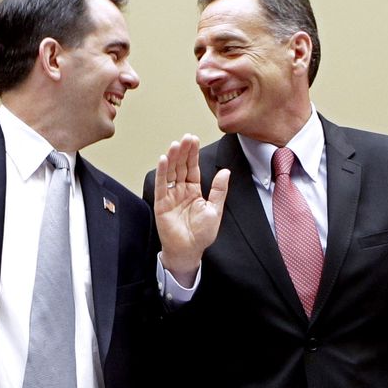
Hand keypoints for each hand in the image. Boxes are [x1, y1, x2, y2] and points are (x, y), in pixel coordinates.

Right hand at [154, 135, 229, 285]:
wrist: (189, 250)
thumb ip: (219, 190)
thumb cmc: (201, 234)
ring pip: (171, 172)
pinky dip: (162, 172)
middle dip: (184, 152)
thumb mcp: (215, 210)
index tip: (193, 139)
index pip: (193, 168)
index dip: (193, 154)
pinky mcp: (161, 203)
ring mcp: (170, 196)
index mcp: (194, 191)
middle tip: (186, 137)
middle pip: (181, 167)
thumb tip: (225, 171)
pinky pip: (162, 185)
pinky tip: (164, 159)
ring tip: (176, 144)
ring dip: (173, 158)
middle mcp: (181, 191)